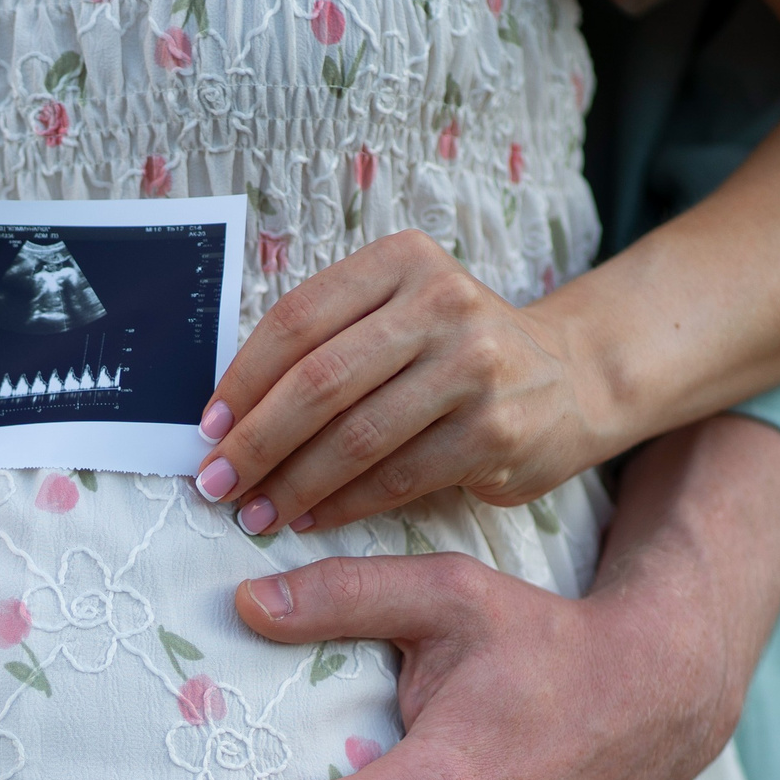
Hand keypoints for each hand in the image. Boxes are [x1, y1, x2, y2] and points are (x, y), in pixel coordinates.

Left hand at [192, 230, 599, 535]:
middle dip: (256, 441)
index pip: (298, 320)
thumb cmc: (454, 351)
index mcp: (403, 261)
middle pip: (320, 381)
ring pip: (356, 437)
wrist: (571, 378)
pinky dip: (343, 505)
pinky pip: (396, 478)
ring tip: (255, 512)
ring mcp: (475, 367)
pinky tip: (311, 519)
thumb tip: (229, 415)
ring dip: (293, 484)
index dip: (242, 380)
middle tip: (217, 483)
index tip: (207, 428)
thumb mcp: (399, 312)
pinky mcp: (495, 431)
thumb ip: (328, 342)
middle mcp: (443, 304)